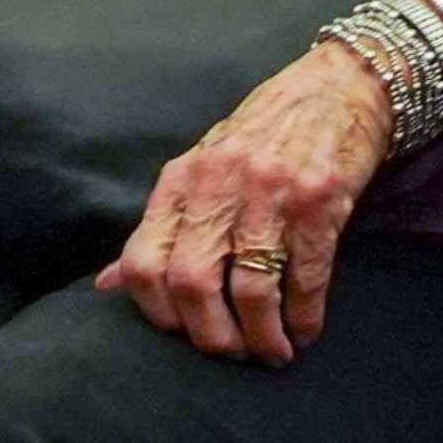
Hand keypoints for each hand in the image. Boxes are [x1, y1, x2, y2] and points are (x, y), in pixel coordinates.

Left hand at [96, 43, 391, 364]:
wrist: (338, 87)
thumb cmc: (263, 136)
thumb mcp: (201, 172)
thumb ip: (158, 230)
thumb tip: (105, 286)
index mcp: (181, 180)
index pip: (143, 261)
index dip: (157, 314)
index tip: (183, 333)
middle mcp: (218, 184)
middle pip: (192, 281)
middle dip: (212, 336)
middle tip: (231, 355)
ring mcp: (270, 191)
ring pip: (251, 288)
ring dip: (263, 336)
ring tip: (273, 353)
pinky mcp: (320, 200)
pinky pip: (305, 277)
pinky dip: (305, 317)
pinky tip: (306, 331)